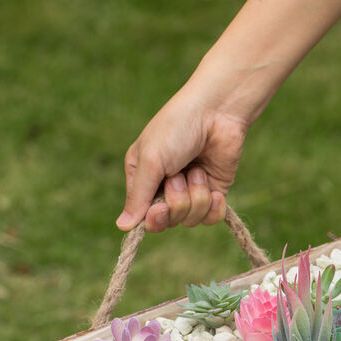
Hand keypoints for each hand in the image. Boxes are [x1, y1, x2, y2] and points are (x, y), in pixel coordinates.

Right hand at [116, 91, 248, 232]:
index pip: (145, 217)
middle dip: (177, 200)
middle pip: (169, 221)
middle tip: (179, 175)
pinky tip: (216, 190)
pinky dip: (214, 206)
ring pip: (191, 221)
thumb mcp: (150, 160)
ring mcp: (191, 193)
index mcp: (143, 179)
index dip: (155, 218)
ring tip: (198, 170)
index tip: (160, 207)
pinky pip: (212, 219)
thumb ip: (138, 196)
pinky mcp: (214, 193)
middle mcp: (165, 189)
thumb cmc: (176, 129)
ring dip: (197, 195)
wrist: (217, 114)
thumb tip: (123, 227)